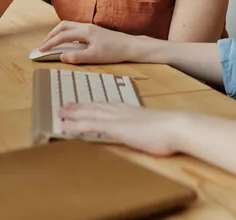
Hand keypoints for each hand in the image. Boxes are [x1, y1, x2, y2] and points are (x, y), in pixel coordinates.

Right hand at [37, 21, 140, 63]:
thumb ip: (77, 57)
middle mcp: (86, 26)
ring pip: (69, 26)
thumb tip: (62, 56)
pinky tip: (68, 42)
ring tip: (53, 42)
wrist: (131, 46)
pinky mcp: (94, 31)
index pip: (62, 36)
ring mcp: (90, 27)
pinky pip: (75, 29)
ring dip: (58, 33)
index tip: (41, 50)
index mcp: (85, 32)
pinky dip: (66, 33)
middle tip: (44, 45)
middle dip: (51, 35)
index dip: (50, 43)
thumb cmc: (115, 51)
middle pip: (63, 26)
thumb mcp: (95, 57)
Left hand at [59, 103, 186, 156]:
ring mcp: (116, 118)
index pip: (106, 105)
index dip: (93, 105)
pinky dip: (75, 125)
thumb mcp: (155, 127)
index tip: (83, 104)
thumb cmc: (170, 130)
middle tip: (65, 106)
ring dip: (73, 113)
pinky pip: (90, 125)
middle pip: (94, 107)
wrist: (175, 126)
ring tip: (60, 113)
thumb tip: (146, 132)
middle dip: (78, 106)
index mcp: (130, 110)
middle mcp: (120, 111)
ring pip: (89, 114)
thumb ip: (146, 128)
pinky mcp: (115, 128)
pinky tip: (65, 126)